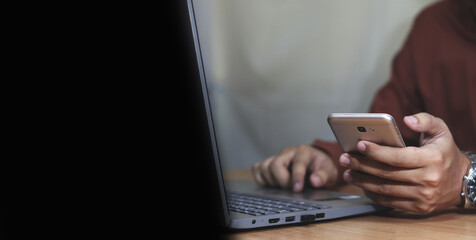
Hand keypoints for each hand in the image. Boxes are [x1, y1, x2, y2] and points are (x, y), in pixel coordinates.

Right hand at [252, 145, 337, 191]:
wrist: (317, 164)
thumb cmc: (322, 167)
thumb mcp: (330, 172)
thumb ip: (324, 176)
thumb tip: (314, 180)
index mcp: (304, 152)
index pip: (297, 162)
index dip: (296, 177)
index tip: (297, 189)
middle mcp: (288, 152)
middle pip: (275, 164)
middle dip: (282, 181)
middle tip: (291, 189)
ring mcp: (277, 156)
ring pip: (264, 166)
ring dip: (272, 180)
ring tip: (283, 186)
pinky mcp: (270, 162)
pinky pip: (257, 168)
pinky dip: (261, 178)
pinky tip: (272, 183)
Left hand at [339, 112, 469, 212]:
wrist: (463, 181)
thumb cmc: (445, 153)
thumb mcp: (441, 131)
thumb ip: (425, 120)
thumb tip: (406, 119)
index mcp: (432, 159)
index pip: (398, 157)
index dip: (376, 152)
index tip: (359, 145)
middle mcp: (428, 180)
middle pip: (386, 173)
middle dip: (362, 165)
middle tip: (345, 158)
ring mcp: (423, 196)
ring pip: (385, 189)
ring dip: (362, 181)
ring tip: (348, 171)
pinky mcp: (418, 208)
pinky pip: (390, 202)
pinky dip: (373, 194)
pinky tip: (362, 184)